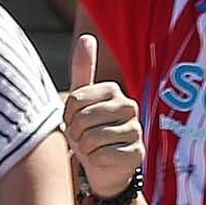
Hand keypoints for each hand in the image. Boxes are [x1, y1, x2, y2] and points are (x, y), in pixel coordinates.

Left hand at [63, 34, 142, 200]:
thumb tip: (87, 36)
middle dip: (75, 134)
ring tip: (90, 149)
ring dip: (84, 150)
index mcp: (112, 90)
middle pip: (83, 119)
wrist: (103, 167)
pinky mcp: (138, 153)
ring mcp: (136, 130)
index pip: (75, 100)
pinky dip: (96, 162)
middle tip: (81, 139)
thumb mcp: (81, 101)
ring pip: (93, 139)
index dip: (67, 116)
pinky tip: (102, 160)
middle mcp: (128, 106)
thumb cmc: (88, 130)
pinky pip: (104, 157)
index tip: (74, 122)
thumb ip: (82, 71)